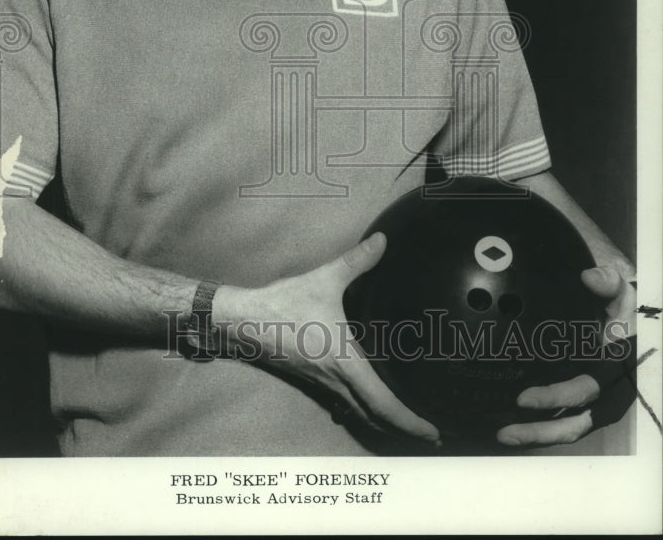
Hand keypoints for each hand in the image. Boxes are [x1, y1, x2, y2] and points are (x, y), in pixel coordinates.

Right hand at [214, 233, 440, 444]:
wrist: (244, 321)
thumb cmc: (284, 304)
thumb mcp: (323, 280)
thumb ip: (355, 261)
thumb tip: (382, 241)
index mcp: (345, 362)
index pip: (384, 404)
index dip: (410, 422)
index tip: (433, 434)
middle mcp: (336, 380)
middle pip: (376, 418)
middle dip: (405, 429)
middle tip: (432, 436)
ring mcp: (323, 383)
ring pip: (359, 414)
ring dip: (384, 423)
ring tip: (406, 423)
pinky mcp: (313, 379)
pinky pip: (344, 404)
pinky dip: (363, 411)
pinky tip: (367, 402)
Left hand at [496, 266, 636, 447]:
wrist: (630, 322)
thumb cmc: (621, 308)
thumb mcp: (621, 294)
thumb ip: (608, 284)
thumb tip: (589, 278)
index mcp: (614, 370)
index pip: (583, 390)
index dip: (555, 398)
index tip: (522, 398)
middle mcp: (608, 394)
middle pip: (574, 422)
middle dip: (540, 431)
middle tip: (505, 432)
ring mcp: (598, 403)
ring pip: (569, 428)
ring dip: (537, 436)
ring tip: (504, 436)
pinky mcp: (586, 404)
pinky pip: (565, 421)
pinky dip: (542, 427)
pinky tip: (513, 425)